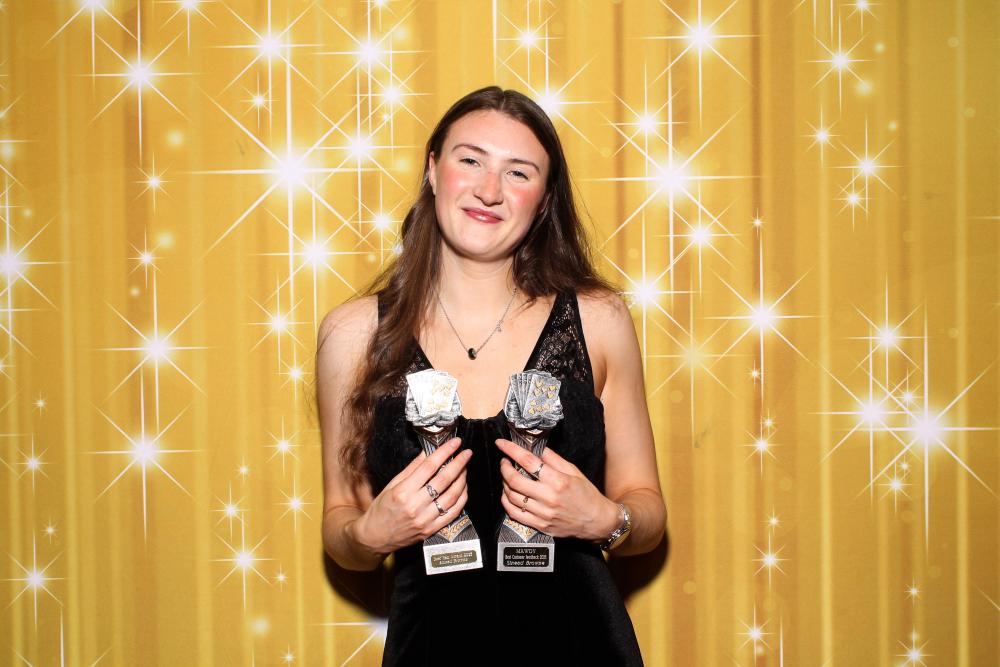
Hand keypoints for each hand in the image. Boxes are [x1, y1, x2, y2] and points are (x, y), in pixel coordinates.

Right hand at [353, 438, 471, 554]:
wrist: (375, 537)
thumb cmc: (381, 509)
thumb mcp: (392, 484)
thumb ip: (412, 468)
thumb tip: (428, 452)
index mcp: (403, 491)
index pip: (429, 467)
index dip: (444, 452)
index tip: (454, 443)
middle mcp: (415, 505)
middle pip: (444, 480)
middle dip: (458, 463)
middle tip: (466, 453)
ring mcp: (425, 519)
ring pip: (452, 496)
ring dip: (462, 479)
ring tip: (465, 468)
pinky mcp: (431, 530)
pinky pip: (453, 512)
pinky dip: (461, 498)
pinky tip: (463, 488)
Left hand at [495, 438, 619, 541]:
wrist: (597, 521)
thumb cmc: (587, 495)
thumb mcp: (574, 471)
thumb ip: (553, 459)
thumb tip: (536, 448)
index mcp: (557, 481)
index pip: (527, 461)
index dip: (511, 450)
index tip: (502, 444)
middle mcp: (548, 497)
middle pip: (514, 479)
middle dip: (504, 467)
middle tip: (504, 462)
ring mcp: (543, 513)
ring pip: (511, 497)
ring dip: (504, 484)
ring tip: (507, 477)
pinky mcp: (540, 525)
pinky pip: (515, 513)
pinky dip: (506, 502)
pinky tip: (508, 494)